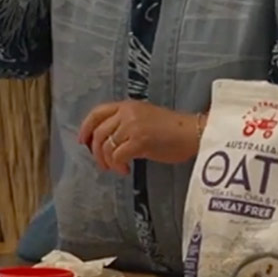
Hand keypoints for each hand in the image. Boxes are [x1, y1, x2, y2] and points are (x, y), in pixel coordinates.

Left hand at [78, 99, 201, 174]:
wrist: (194, 134)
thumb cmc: (173, 130)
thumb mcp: (144, 119)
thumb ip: (125, 124)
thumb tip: (107, 142)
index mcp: (127, 106)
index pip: (97, 113)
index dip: (86, 128)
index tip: (83, 142)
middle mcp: (127, 113)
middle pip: (98, 132)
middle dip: (96, 151)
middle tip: (103, 164)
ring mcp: (132, 126)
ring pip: (106, 146)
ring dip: (107, 161)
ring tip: (116, 168)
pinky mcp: (139, 141)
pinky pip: (117, 155)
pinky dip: (117, 165)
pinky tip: (125, 170)